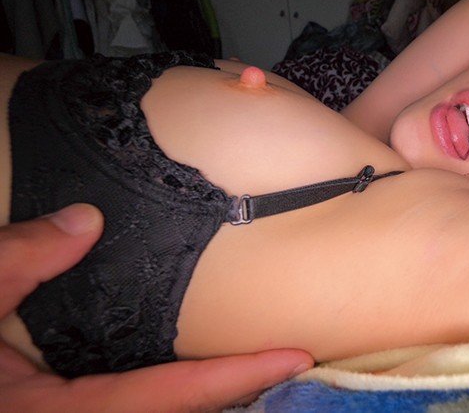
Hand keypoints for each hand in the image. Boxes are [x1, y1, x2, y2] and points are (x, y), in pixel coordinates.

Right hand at [0, 204, 312, 411]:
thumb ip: (14, 260)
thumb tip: (83, 221)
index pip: (160, 398)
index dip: (232, 377)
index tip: (293, 356)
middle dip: (232, 395)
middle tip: (290, 360)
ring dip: (205, 396)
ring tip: (256, 364)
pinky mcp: (51, 409)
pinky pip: (125, 407)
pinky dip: (167, 393)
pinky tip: (189, 374)